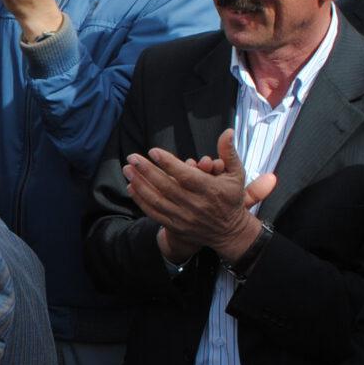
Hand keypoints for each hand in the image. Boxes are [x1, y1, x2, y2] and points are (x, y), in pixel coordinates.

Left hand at [124, 129, 277, 263]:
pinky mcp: (176, 226)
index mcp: (210, 190)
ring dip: (140, 184)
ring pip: (157, 200)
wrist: (229, 233)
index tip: (153, 151)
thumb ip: (229, 152)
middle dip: (147, 171)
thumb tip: (227, 131)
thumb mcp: (236, 175)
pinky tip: (131, 188)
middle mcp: (196, 205)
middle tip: (132, 157)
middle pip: (167, 186)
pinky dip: (141, 201)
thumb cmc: (231, 199)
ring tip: (127, 169)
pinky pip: (155, 213)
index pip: (186, 176)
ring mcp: (184, 217)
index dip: (168, 163)